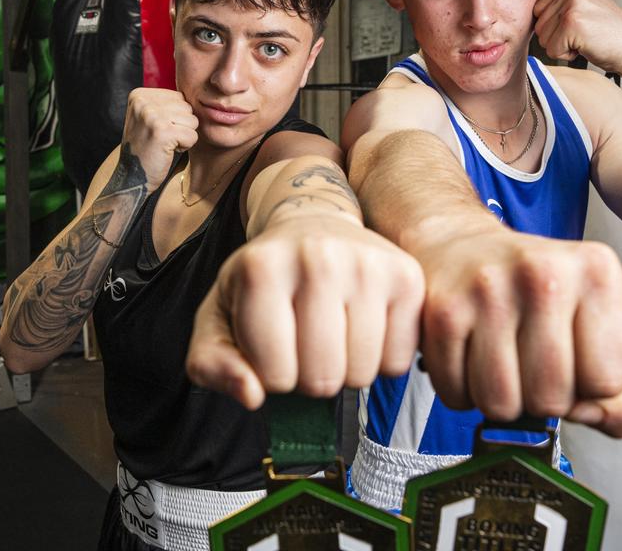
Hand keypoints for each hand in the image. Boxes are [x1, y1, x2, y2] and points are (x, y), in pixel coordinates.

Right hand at [121, 87, 197, 191]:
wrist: (132, 177)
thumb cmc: (146, 147)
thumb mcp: (148, 117)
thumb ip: (166, 103)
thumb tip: (197, 95)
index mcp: (139, 94)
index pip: (178, 97)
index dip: (175, 117)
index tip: (157, 129)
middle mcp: (143, 102)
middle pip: (187, 108)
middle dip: (181, 126)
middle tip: (162, 139)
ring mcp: (151, 116)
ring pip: (192, 121)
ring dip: (184, 136)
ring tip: (165, 144)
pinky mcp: (162, 132)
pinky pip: (192, 136)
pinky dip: (185, 147)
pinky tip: (168, 151)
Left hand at [186, 217, 424, 408]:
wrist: (313, 225)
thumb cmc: (262, 282)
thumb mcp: (218, 319)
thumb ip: (213, 364)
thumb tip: (251, 395)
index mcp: (261, 268)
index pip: (274, 377)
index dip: (271, 374)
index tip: (272, 343)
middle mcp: (317, 258)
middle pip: (322, 379)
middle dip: (309, 376)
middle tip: (305, 341)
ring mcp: (368, 264)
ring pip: (362, 374)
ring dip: (345, 370)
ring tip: (333, 334)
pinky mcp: (408, 277)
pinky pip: (398, 361)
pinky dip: (381, 359)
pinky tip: (364, 329)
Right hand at [417, 222, 621, 437]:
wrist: (460, 246)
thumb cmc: (532, 288)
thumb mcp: (595, 317)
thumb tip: (596, 417)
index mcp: (597, 272)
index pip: (610, 380)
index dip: (590, 387)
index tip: (574, 361)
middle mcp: (545, 273)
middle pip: (553, 399)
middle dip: (541, 398)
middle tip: (531, 364)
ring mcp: (490, 290)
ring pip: (501, 404)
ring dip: (499, 399)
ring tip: (500, 363)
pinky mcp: (444, 311)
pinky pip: (456, 394)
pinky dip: (460, 391)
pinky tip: (469, 358)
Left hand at [533, 0, 621, 77]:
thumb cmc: (610, 35)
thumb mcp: (584, 9)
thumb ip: (560, 5)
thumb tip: (530, 10)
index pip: (539, 8)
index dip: (556, 25)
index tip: (581, 24)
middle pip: (538, 22)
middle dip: (558, 36)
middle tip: (585, 34)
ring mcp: (573, 3)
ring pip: (543, 36)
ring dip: (562, 46)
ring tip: (586, 39)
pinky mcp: (572, 22)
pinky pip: (551, 49)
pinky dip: (567, 54)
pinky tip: (587, 46)